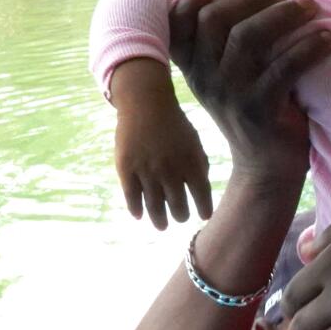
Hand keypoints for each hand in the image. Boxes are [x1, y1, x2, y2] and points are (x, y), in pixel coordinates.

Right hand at [114, 97, 211, 229]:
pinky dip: (136, 209)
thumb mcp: (194, 142)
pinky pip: (131, 197)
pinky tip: (139, 216)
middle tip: (180, 218)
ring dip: (159, 219)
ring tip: (162, 226)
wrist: (145, 104)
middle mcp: (170, 171)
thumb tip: (201, 189)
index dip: (203, 209)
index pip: (201, 195)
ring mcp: (147, 171)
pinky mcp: (127, 169)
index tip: (203, 216)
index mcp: (191, 163)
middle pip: (177, 205)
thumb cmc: (174, 124)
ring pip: (154, 206)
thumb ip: (199, 165)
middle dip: (181, 215)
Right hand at [168, 0, 330, 185]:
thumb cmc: (255, 113)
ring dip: (284, 16)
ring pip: (248, 37)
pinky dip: (309, 48)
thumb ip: (227, 47)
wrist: (267, 169)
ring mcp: (230, 95)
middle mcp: (206, 80)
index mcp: (195, 70)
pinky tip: (327, 40)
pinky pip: (283, 67)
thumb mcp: (230, 81)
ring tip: (312, 9)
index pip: (180, 27)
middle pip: (215, 20)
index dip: (189, 3)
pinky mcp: (258, 110)